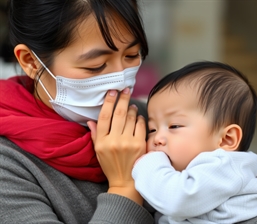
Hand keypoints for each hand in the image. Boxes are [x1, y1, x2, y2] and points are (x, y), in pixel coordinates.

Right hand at [87, 88, 145, 204]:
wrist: (125, 181)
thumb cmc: (111, 165)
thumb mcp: (98, 152)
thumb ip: (95, 135)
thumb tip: (90, 120)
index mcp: (102, 141)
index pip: (104, 116)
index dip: (108, 102)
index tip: (112, 92)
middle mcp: (114, 140)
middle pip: (118, 114)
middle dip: (123, 99)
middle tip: (126, 90)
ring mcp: (127, 142)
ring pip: (130, 118)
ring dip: (132, 108)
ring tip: (131, 105)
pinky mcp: (139, 144)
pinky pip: (140, 125)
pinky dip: (140, 119)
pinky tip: (138, 117)